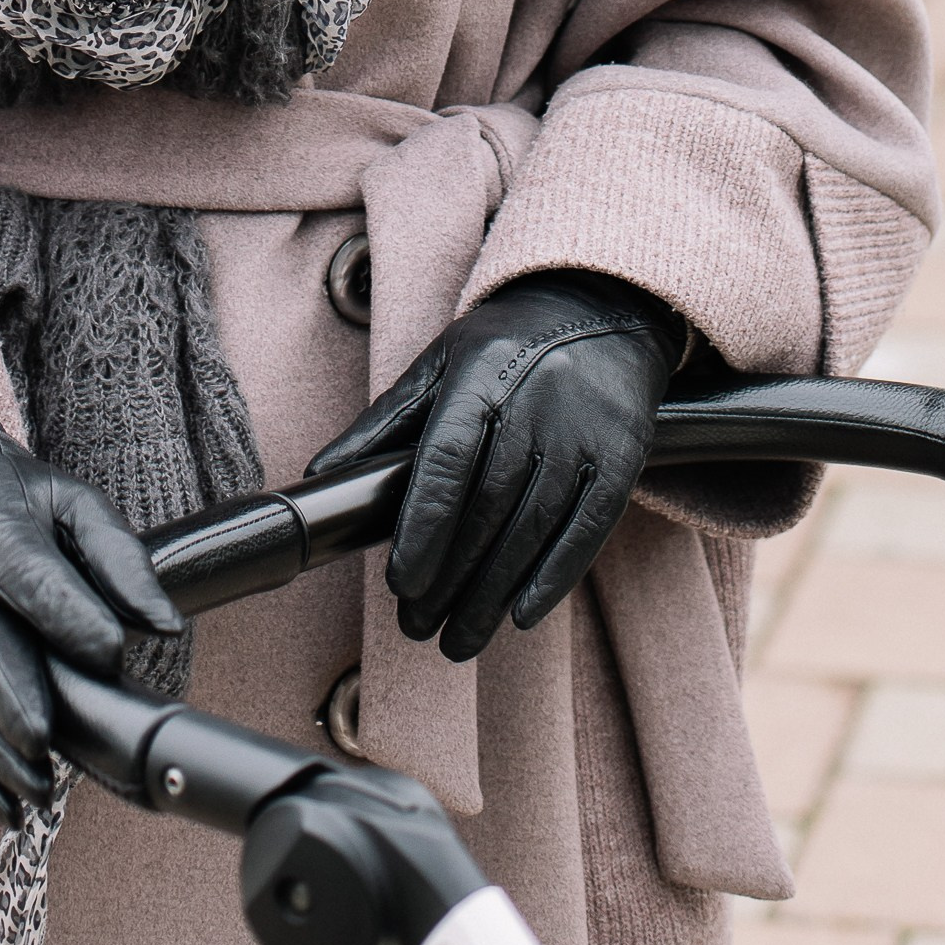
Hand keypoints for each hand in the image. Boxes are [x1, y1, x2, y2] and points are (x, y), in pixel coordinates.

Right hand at [0, 376, 183, 815]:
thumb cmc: (5, 497)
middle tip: (46, 743)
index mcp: (3, 545)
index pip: (37, 586)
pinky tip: (7, 808)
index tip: (112, 652)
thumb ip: (120, 557)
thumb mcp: (69, 499)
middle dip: (15, 702)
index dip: (73, 621)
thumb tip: (166, 623)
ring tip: (37, 789)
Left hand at [303, 271, 681, 663]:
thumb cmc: (508, 343)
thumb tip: (322, 472)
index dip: (422, 524)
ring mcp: (585, 429)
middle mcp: (538, 400)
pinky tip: (520, 615)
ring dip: (492, 592)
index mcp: (483, 371)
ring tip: (458, 639)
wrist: (605, 306)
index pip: (447, 457)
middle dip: (449, 576)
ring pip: (532, 527)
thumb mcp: (443, 361)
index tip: (400, 580)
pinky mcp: (622, 455)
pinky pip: (587, 529)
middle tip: (416, 625)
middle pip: (488, 505)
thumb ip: (386, 419)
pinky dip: (553, 577)